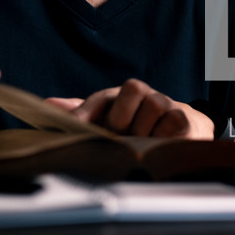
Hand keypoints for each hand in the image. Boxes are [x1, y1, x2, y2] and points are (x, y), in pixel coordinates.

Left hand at [46, 79, 214, 139]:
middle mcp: (145, 95)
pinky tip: (159, 145)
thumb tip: (49, 104)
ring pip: (154, 104)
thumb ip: (83, 113)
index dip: (89, 111)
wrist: (182, 131)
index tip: (77, 127)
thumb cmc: (138, 128)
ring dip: (144, 129)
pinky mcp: (184, 120)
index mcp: (123, 96)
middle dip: (122, 117)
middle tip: (118, 138)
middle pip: (134, 89)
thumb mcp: (110, 121)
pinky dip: (163, 135)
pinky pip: (173, 120)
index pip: (104, 97)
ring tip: (140, 145)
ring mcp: (166, 104)